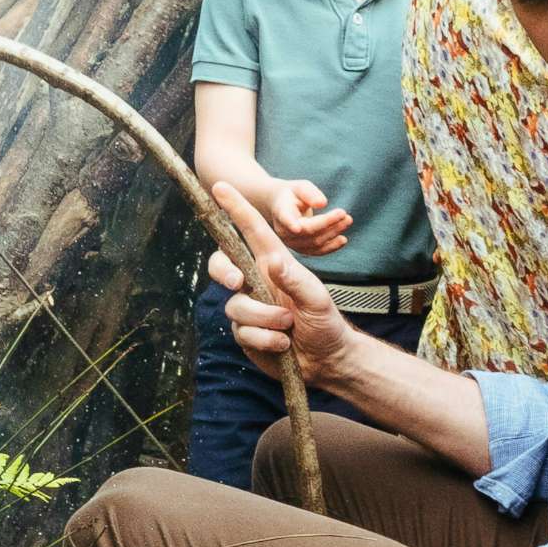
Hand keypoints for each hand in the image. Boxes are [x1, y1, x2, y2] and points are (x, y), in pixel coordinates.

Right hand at [208, 182, 357, 387]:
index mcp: (274, 264)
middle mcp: (257, 282)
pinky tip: (283, 344)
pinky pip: (242, 331)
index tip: (221, 186)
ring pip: (236, 305)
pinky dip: (264, 339)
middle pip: (222, 266)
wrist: (326, 360)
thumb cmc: (325, 322)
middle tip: (239, 283)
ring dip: (264, 319)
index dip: (237, 208)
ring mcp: (249, 307)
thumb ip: (296, 279)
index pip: (252, 231)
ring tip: (289, 327)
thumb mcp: (317, 298)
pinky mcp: (245, 332)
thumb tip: (274, 262)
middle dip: (223, 272)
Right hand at [268, 179, 352, 255]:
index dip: (290, 224)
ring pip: (315, 243)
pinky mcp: (301, 249)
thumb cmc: (293, 194)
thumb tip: (323, 203)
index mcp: (281, 213)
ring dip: (333, 233)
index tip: (297, 228)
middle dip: (328, 224)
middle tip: (345, 214)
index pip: (286, 219)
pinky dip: (331, 246)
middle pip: (308, 231)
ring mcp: (292, 243)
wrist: (281, 207)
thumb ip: (309, 193)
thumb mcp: (300, 187)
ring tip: (348, 220)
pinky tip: (343, 239)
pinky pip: (317, 251)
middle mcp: (284, 231)